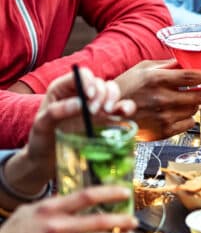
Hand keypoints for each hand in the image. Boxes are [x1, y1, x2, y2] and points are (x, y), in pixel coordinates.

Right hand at [0, 186, 137, 232]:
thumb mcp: (30, 212)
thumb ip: (55, 204)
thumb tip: (76, 197)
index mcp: (50, 209)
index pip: (86, 196)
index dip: (110, 193)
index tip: (126, 192)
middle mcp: (57, 227)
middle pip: (99, 220)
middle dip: (121, 220)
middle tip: (133, 220)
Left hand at [7, 68, 134, 186]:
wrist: (50, 158)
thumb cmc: (43, 139)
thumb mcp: (42, 125)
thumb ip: (56, 112)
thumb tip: (80, 104)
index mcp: (64, 89)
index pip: (82, 74)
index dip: (88, 81)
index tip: (88, 96)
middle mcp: (82, 93)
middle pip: (100, 82)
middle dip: (101, 94)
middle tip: (94, 111)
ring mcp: (96, 104)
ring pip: (112, 90)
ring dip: (114, 98)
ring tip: (107, 112)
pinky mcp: (107, 117)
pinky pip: (122, 106)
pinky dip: (127, 107)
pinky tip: (125, 113)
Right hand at [114, 60, 200, 140]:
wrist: (107, 112)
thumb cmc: (127, 86)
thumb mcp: (144, 68)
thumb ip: (169, 65)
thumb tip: (191, 61)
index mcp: (157, 79)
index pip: (192, 77)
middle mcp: (161, 99)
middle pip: (200, 97)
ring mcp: (163, 117)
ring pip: (194, 110)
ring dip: (195, 103)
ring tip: (185, 98)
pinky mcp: (163, 132)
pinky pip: (187, 124)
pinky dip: (187, 117)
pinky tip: (176, 112)